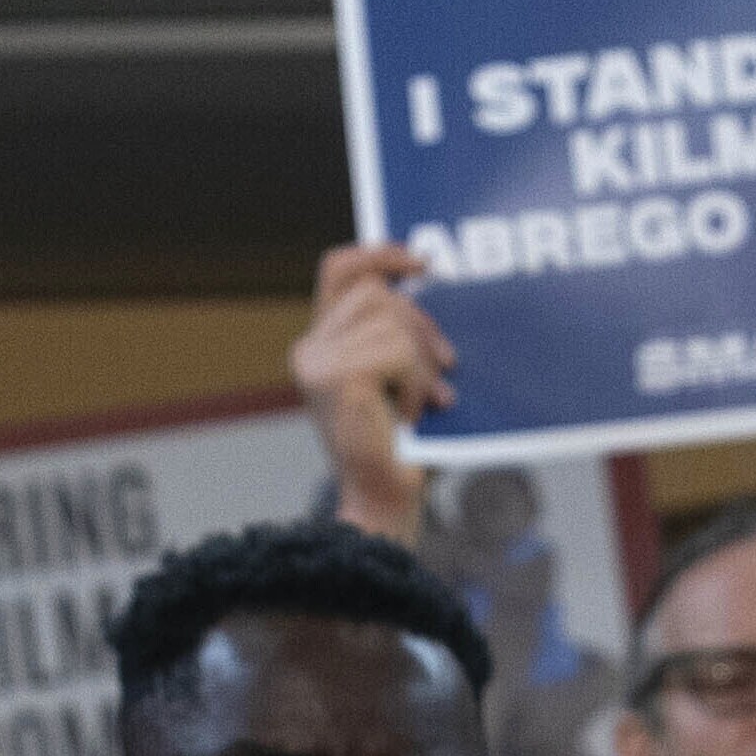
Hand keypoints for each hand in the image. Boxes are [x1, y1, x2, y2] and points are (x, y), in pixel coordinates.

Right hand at [291, 242, 454, 536]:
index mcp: (321, 344)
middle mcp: (310, 350)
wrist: (386, 502)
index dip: (380, 253)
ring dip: (420, 364)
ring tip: (419, 403)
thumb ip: (399, 332)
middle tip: (446, 369)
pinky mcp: (336, 377)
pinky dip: (415, 382)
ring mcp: (317, 363)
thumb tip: (427, 278)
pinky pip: (396, 350)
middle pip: (378, 292)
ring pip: (391, 320)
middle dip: (423, 326)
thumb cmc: (403, 447)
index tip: (423, 263)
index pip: (340, 270)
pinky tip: (409, 415)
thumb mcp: (402, 376)